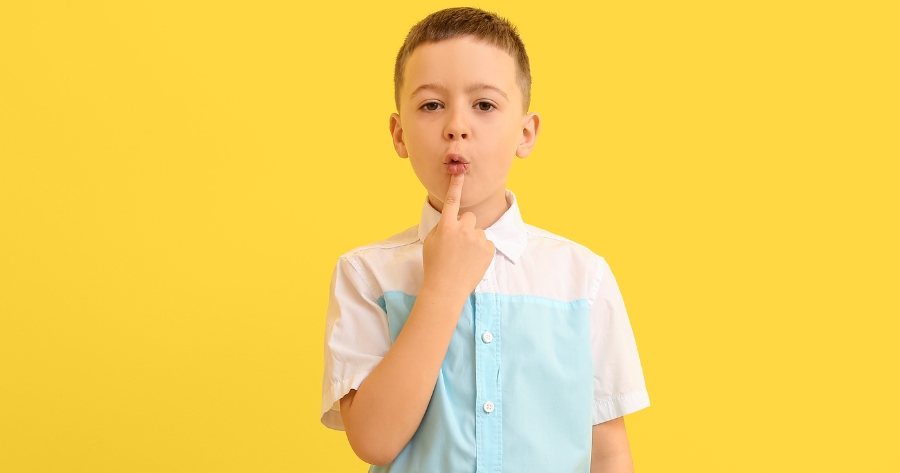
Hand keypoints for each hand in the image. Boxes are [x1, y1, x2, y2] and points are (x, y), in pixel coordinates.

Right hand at [421, 173, 495, 301]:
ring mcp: (477, 239)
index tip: (459, 171)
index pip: (452, 201)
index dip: (456, 185)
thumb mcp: (431, 243)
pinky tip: (472, 262)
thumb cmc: (435, 266)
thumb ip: (442, 227)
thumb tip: (452, 221)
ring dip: (473, 241)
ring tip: (464, 258)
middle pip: (469, 217)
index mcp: (446, 226)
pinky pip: (486, 243)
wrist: (446, 289)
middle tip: (458, 245)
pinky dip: (481, 251)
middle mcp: (463, 229)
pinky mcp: (488, 249)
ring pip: (478, 232)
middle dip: (465, 227)